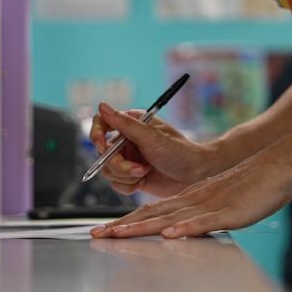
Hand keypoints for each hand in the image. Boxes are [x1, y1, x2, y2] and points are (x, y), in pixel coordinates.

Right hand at [89, 101, 212, 197]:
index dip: (96, 134)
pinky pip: (116, 183)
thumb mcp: (151, 136)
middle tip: (139, 169)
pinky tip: (144, 181)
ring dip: (126, 175)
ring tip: (145, 173)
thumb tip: (102, 105)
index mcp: (131, 124)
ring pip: (108, 170)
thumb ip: (125, 124)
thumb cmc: (179, 152)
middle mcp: (127, 140)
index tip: (101, 145)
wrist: (196, 175)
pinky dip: (128, 186)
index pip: (102, 123)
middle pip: (103, 153)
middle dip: (119, 165)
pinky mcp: (132, 176)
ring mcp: (128, 159)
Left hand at [90, 150, 291, 238]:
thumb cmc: (252, 187)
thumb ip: (200, 214)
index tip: (105, 231)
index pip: (152, 210)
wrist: (277, 167)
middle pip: (153, 213)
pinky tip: (170, 234)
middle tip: (98, 234)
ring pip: (171, 217)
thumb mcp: (220, 202)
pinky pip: (204, 221)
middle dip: (123, 225)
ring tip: (120, 233)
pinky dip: (185, 228)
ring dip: (143, 226)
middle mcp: (194, 200)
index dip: (127, 221)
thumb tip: (181, 228)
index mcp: (191, 198)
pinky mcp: (229, 212)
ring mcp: (210, 205)